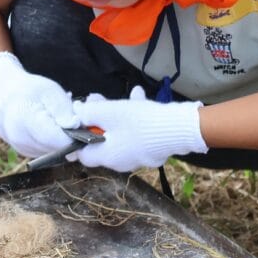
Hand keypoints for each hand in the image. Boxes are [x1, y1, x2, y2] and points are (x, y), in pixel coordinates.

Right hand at [0, 52, 78, 156]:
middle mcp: (19, 138)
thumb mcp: (50, 91)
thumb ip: (63, 109)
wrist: (5, 94)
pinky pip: (46, 151)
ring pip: (52, 152)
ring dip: (61, 141)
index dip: (75, 136)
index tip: (83, 126)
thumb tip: (75, 126)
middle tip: (71, 121)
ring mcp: (20, 147)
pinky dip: (52, 143)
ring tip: (58, 122)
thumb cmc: (30, 89)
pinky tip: (49, 128)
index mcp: (25, 120)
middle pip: (56, 148)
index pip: (57, 140)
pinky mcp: (24, 152)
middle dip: (69, 138)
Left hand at [67, 86, 207, 171]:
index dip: (78, 137)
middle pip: (101, 140)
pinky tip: (139, 97)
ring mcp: (136, 157)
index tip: (80, 120)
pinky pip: (136, 134)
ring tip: (124, 96)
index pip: (82, 154)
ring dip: (118, 114)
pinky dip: (135, 118)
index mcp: (106, 157)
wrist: (180, 129)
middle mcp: (119, 162)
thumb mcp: (109, 112)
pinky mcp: (151, 150)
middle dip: (100, 118)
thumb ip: (89, 112)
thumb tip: (77, 111)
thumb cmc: (139, 122)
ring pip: (120, 134)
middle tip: (99, 100)